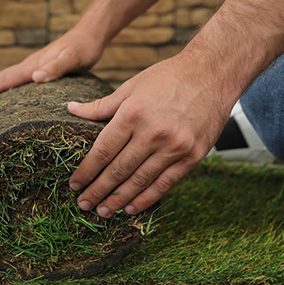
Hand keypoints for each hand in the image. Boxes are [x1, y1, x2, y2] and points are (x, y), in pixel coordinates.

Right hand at [0, 28, 105, 111]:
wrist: (90, 34)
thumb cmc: (83, 48)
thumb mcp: (73, 59)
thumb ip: (55, 68)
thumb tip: (35, 78)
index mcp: (31, 66)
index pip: (1, 81)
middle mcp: (28, 67)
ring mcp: (32, 68)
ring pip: (6, 82)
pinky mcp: (40, 71)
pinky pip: (16, 83)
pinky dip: (6, 92)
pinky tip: (9, 101)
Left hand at [67, 54, 235, 216]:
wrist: (213, 73)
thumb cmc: (168, 77)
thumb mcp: (130, 86)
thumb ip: (101, 106)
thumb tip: (70, 109)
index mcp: (132, 115)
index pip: (103, 151)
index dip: (86, 171)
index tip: (74, 184)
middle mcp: (152, 133)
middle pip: (118, 170)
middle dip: (97, 190)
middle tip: (83, 204)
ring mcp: (174, 147)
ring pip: (139, 181)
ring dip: (118, 199)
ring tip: (102, 211)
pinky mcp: (192, 156)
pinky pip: (165, 183)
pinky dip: (146, 198)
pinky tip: (131, 208)